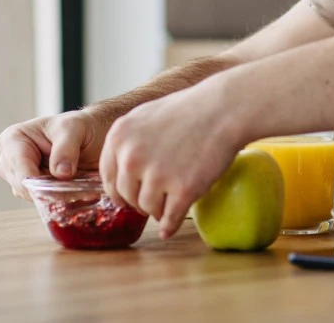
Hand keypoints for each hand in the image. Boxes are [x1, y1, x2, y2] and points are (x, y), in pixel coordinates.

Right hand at [0, 109, 109, 199]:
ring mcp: (19, 177)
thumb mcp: (75, 129)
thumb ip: (66, 148)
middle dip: (50, 190)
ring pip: (33, 197)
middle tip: (77, 188)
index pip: (20, 170)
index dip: (40, 183)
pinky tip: (75, 190)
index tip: (64, 185)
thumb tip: (60, 173)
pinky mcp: (31, 190)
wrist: (93, 135)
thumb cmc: (79, 126)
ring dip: (57, 196)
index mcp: (12, 139)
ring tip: (79, 186)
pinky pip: (42, 202)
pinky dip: (59, 199)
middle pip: (23, 187)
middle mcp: (9, 160)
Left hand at [99, 82, 244, 239]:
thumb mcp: (146, 117)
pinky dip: (169, 224)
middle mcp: (132, 157)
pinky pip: (169, 218)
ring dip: (158, 209)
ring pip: (147, 209)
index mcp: (119, 137)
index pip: (109, 177)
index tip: (132, 193)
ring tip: (172, 197)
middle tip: (156, 196)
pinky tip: (170, 225)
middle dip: (139, 200)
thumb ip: (128, 143)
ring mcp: (157, 174)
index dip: (121, 189)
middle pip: (126, 196)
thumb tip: (120, 172)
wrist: (224, 109)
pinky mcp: (183, 189)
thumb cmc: (189, 110)